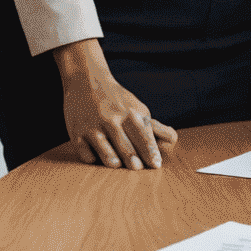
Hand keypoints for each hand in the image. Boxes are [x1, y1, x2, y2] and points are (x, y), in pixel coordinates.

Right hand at [53, 39, 176, 169]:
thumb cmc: (118, 100)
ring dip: (112, 159)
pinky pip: (85, 153)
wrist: (87, 81)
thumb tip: (173, 140)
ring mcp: (94, 127)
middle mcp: (113, 120)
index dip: (150, 151)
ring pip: (105, 149)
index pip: (144, 135)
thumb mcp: (137, 109)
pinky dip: (91, 158)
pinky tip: (96, 159)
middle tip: (138, 168)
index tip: (156, 164)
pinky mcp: (77, 134)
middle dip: (133, 158)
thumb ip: (154, 127)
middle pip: (125, 145)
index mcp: (131, 114)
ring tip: (118, 165)